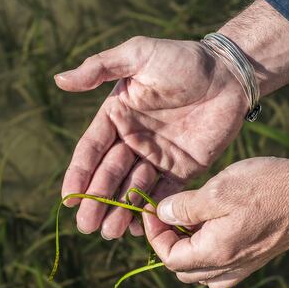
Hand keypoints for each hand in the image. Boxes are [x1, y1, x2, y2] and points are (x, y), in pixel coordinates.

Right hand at [55, 36, 246, 237]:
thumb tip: (59, 80)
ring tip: (110, 233)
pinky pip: (162, 193)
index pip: (92, 150)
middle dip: (98, 201)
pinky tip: (137, 229)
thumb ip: (101, 68)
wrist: (229, 74)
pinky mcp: (181, 170)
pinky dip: (150, 211)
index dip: (80, 175)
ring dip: (120, 211)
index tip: (69, 199)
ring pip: (132, 188)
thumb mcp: (139, 54)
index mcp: (118, 117)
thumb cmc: (183, 60)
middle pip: (110, 175)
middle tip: (88, 226)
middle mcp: (133, 140)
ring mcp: (157, 157)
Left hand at [142, 120, 288, 287]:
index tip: (152, 208)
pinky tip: (214, 230)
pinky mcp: (257, 259)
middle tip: (169, 213)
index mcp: (215, 253)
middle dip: (168, 243)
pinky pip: (223, 272)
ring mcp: (244, 267)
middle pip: (183, 270)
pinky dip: (209, 257)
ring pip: (202, 274)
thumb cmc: (268, 188)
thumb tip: (162, 215)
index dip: (154, 234)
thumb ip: (185, 207)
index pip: (169, 258)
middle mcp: (228, 268)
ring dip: (188, 252)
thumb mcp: (218, 190)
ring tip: (191, 221)